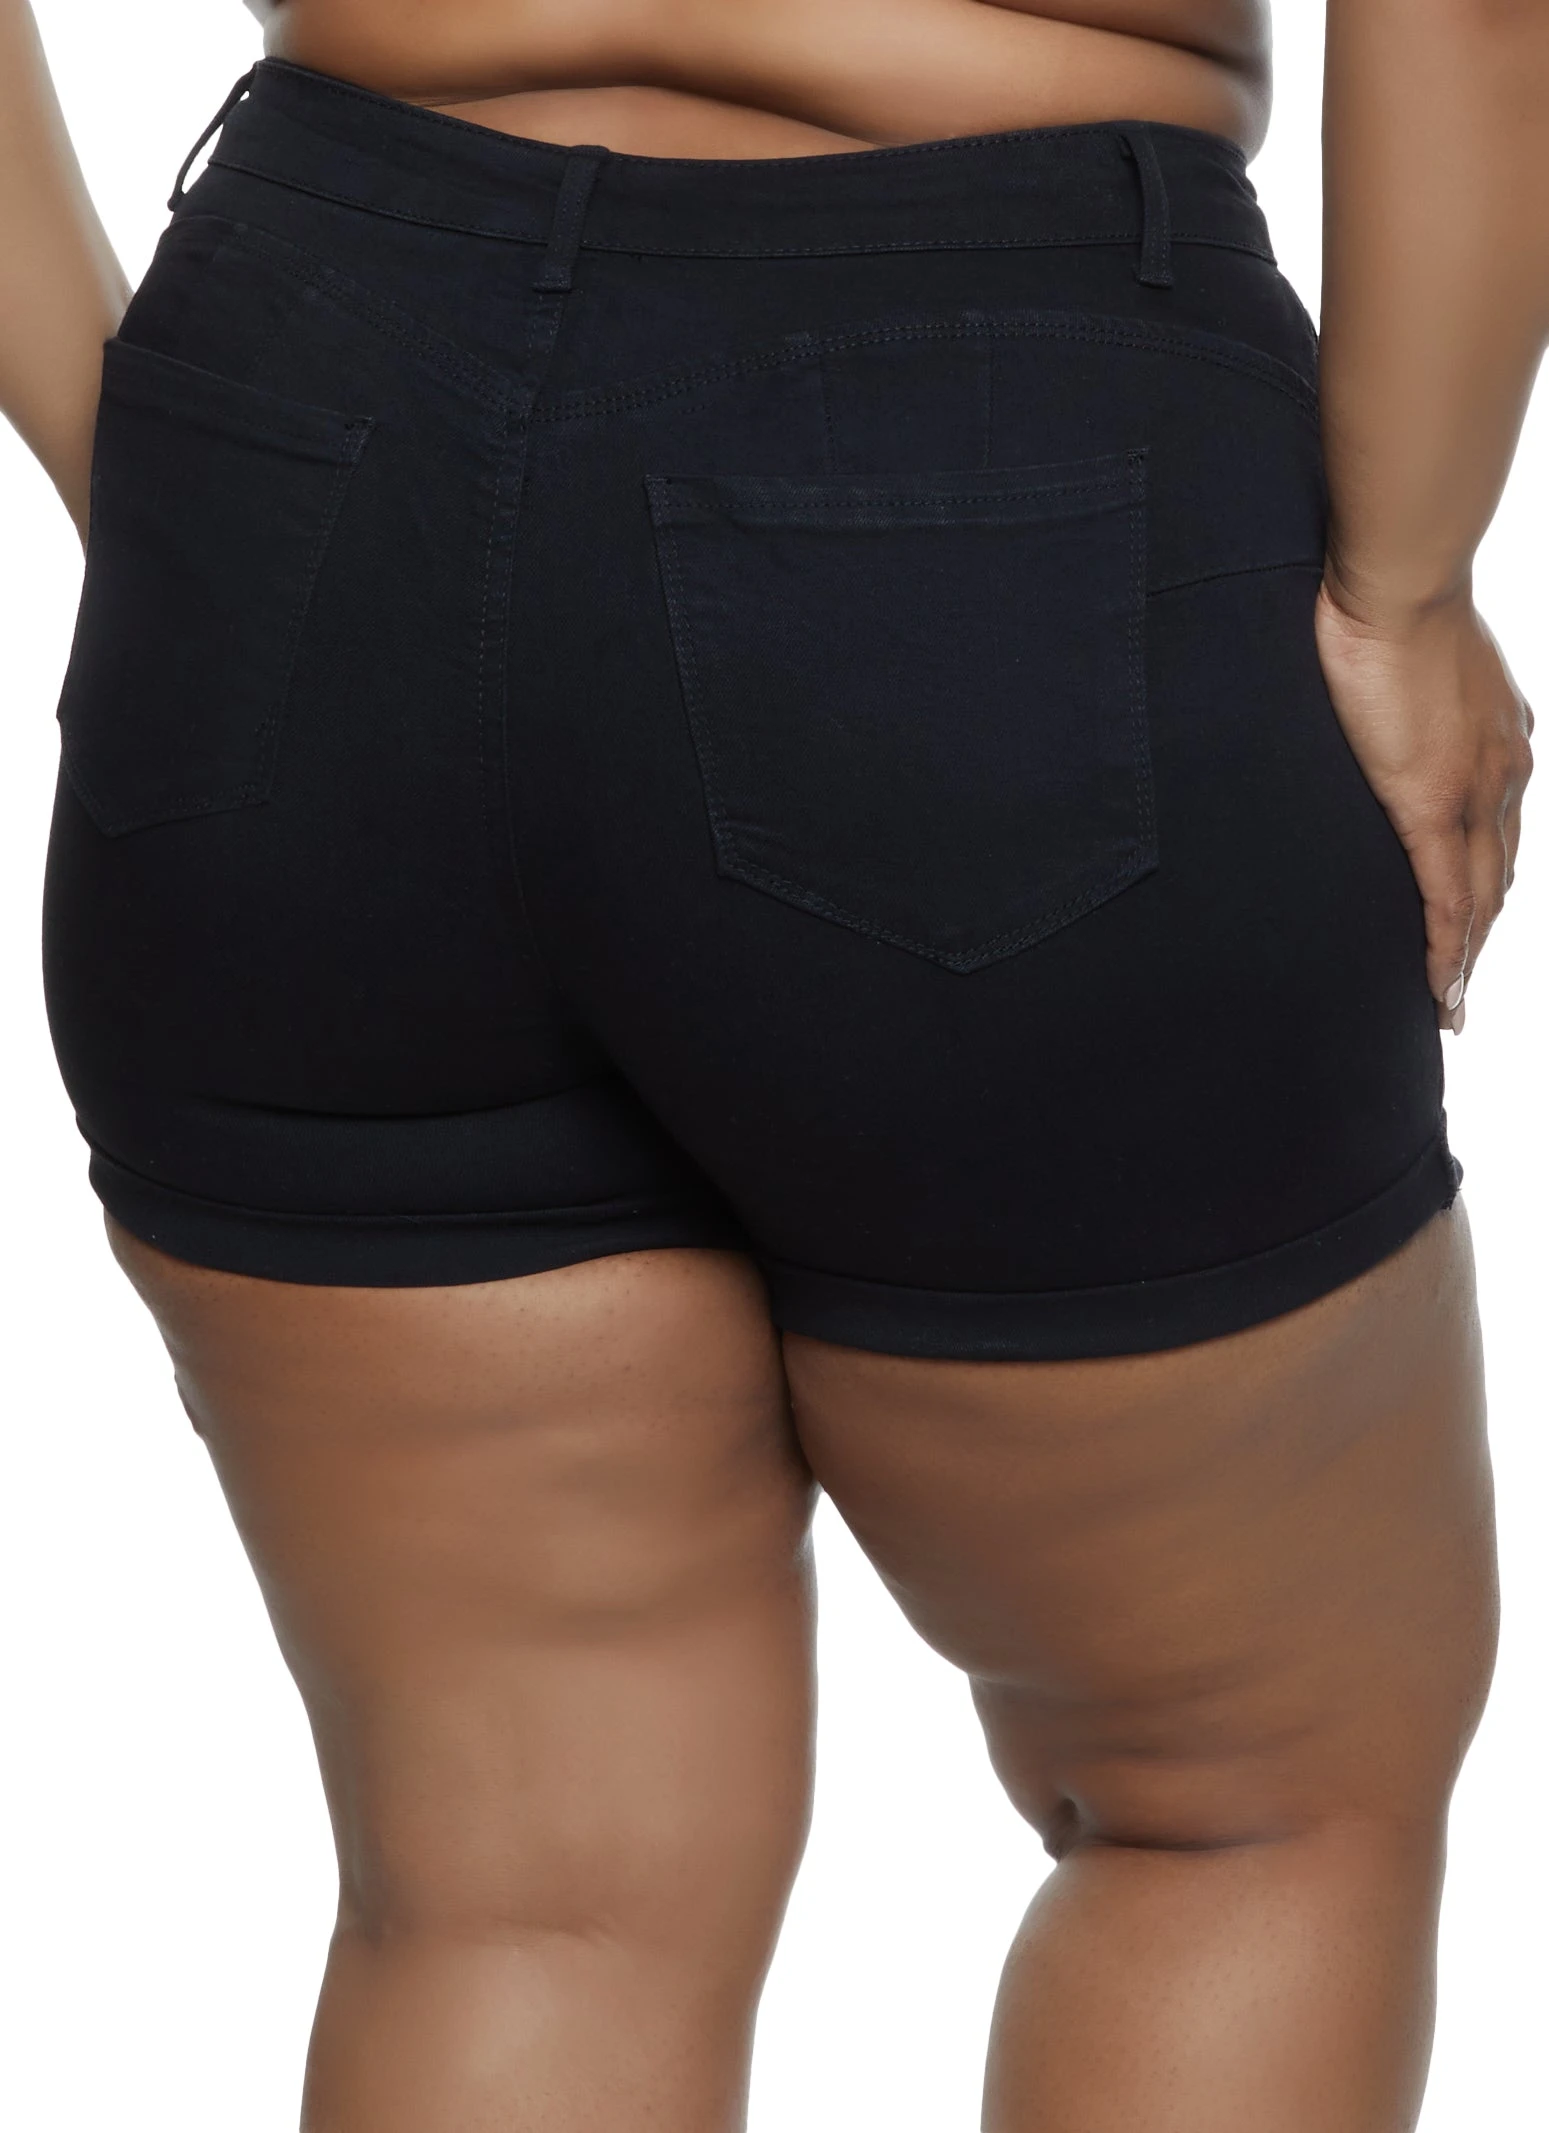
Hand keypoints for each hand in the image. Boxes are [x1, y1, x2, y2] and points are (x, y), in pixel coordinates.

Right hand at [1314, 571, 1532, 1031]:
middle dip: (1482, 936)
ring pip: (1484, 895)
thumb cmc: (1393, 605)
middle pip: (1499, 876)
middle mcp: (1504, 774)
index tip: (1473, 929)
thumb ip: (1410, 705)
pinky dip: (1448, 947)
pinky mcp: (1432, 804)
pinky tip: (1441, 986)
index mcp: (1501, 741)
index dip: (1488, 888)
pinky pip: (1448, 896)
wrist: (1402, 581)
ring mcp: (1474, 792)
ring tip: (1449, 1001)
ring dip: (1468, 953)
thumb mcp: (1412, 665)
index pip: (1499, 834)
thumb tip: (1384, 722)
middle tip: (1461, 989)